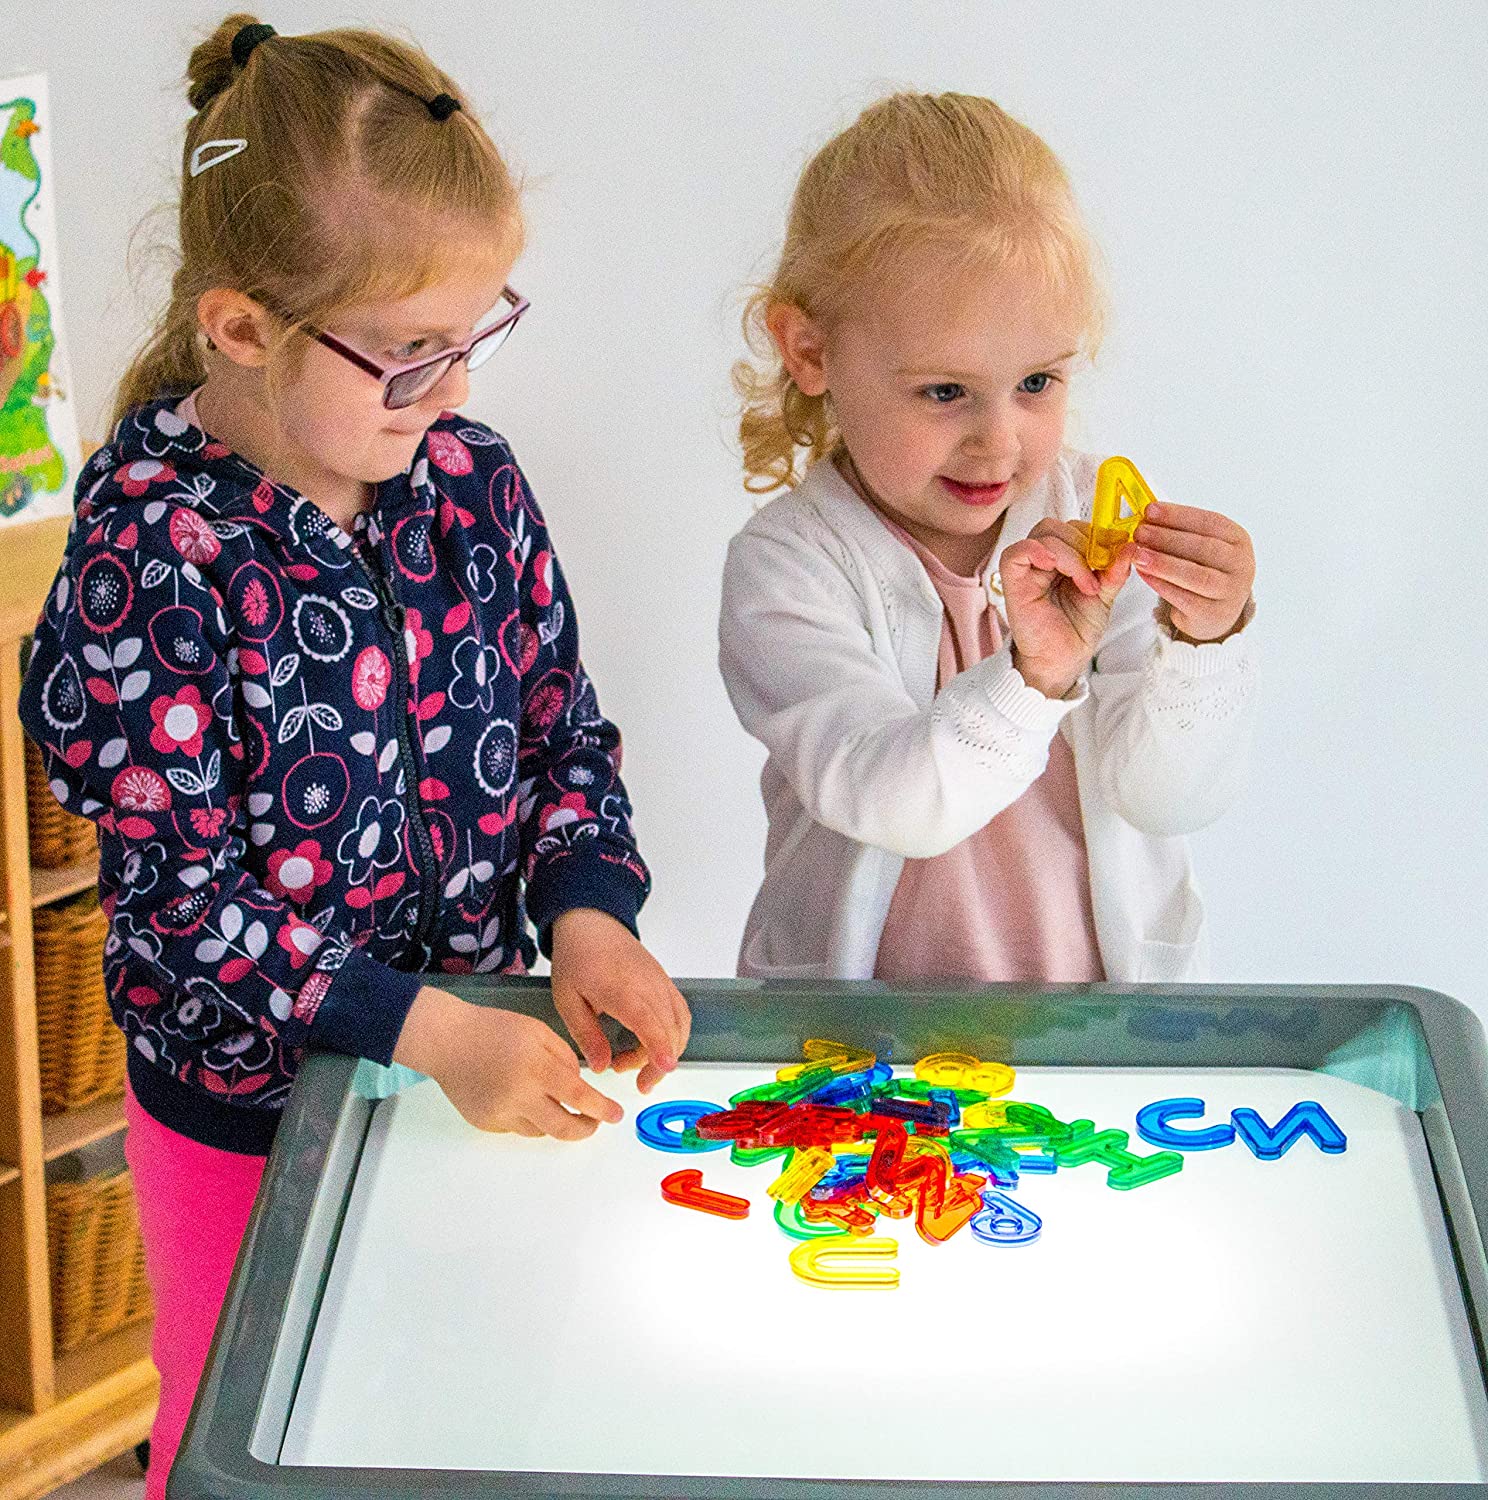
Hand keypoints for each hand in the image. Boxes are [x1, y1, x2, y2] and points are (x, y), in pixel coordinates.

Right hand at [392, 985, 622, 1138]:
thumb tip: (578, 1085)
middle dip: (585, 1129)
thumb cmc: (493, 1029)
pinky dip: (528, 1118)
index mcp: (535, 1067)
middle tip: (595, 1123)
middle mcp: (519, 1096)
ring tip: (552, 1100)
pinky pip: (518, 1129)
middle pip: (562, 1128)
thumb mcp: (538, 1030)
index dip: (602, 1109)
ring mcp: (500, 1113)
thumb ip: (565, 1057)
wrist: (447, 1041)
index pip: (579, 1097)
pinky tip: (522, 1098)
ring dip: (554, 1120)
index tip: (616, 1115)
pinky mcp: (486, 1123)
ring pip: (541, 1130)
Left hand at [550, 908, 690, 1094]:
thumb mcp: (568, 999)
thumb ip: (586, 1034)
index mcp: (621, 990)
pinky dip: (676, 1033)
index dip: (660, 1047)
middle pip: (670, 1030)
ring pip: (680, 1022)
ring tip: (640, 1063)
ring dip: (668, 1049)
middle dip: (660, 1063)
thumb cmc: (577, 958)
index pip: (649, 1021)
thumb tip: (602, 1066)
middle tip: (639, 1082)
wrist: (591, 923)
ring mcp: (660, 982)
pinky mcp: (664, 981)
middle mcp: (648, 985)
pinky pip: (680, 1011)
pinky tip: (655, 1043)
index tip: (665, 1068)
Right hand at [1000, 518, 1135, 697]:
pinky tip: (1052, 566)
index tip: (1112, 556)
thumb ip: (1116, 570)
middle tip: (1098, 573)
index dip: (1095, 535)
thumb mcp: (1106, 595)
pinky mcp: (1013, 583)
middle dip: (1084, 543)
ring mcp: (1028, 570)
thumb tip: (1131, 544)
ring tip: (1085, 584)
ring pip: (1044, 535)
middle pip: (1059, 526)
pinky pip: (1016, 553)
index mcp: (1065, 559)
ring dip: (1070, 554)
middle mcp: (1044, 560)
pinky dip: (1036, 552)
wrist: (1064, 660)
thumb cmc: (1077, 629)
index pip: (1075, 527)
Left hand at [1131, 502, 1254, 642]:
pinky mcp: (1214, 614)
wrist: (1215, 613)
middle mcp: (1241, 564)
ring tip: (1137, 555)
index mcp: (1239, 540)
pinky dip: (1162, 585)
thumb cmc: (1204, 571)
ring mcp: (1231, 591)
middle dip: (1167, 538)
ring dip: (1163, 563)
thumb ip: (1181, 532)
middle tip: (1140, 532)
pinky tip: (1143, 574)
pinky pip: (1185, 598)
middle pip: (1203, 548)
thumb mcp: (1202, 547)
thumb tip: (1148, 516)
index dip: (1178, 515)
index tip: (1150, 510)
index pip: (1210, 522)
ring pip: (1196, 575)